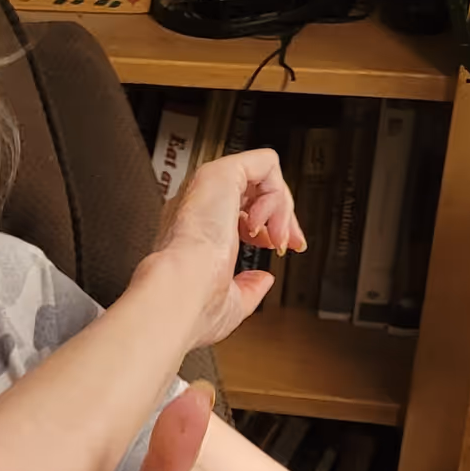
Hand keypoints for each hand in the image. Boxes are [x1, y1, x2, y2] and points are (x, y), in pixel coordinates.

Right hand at [151, 148, 303, 348]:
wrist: (179, 295)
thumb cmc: (193, 306)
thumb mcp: (232, 302)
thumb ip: (249, 288)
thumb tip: (263, 280)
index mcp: (197, 232)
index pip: (238, 213)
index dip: (268, 228)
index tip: (279, 249)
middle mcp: (200, 207)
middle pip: (254, 192)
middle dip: (283, 216)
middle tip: (291, 243)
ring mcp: (208, 189)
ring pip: (262, 175)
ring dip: (281, 207)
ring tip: (277, 238)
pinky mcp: (219, 174)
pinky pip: (265, 164)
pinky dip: (277, 192)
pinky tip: (265, 221)